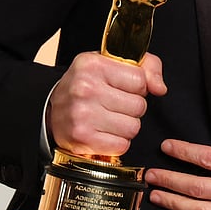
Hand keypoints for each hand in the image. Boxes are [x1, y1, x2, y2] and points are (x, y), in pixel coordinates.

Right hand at [48, 51, 165, 156]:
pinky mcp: (83, 139)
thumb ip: (146, 67)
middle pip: (139, 106)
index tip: (124, 87)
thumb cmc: (86, 85)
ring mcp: (82, 115)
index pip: (140, 80)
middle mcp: (86, 89)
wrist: (51, 109)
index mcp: (93, 65)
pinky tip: (104, 132)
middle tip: (115, 105)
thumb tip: (160, 88)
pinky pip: (121, 145)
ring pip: (133, 128)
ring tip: (110, 118)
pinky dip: (117, 142)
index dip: (138, 86)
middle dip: (133, 108)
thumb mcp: (112, 63)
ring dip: (126, 126)